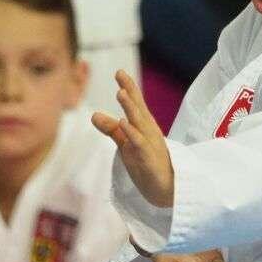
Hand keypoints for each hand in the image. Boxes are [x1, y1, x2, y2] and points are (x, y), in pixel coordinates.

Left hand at [91, 70, 174, 207]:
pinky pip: (139, 144)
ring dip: (130, 107)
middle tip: (120, 73)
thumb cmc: (148, 164)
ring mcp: (150, 144)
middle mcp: (148, 131)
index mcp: (144, 126)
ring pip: (139, 122)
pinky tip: (124, 123)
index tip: (120, 72)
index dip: (129, 87)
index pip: (136, 104)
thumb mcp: (127, 144)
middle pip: (138, 108)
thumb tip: (93, 115)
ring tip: (121, 93)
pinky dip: (132, 133)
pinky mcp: (149, 158)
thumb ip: (112, 129)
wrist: (168, 189)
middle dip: (130, 90)